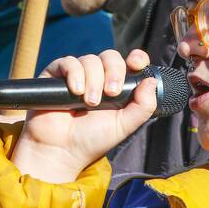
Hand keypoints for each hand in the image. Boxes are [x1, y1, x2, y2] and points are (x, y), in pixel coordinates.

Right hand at [11, 48, 156, 182]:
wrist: (61, 151)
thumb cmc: (92, 139)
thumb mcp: (124, 125)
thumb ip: (143, 106)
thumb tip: (152, 80)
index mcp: (117, 86)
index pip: (130, 62)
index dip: (136, 58)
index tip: (136, 64)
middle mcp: (98, 77)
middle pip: (111, 56)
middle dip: (114, 71)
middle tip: (111, 93)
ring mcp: (77, 74)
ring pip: (91, 59)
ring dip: (93, 80)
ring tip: (89, 103)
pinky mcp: (56, 75)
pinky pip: (68, 62)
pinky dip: (75, 74)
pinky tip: (76, 91)